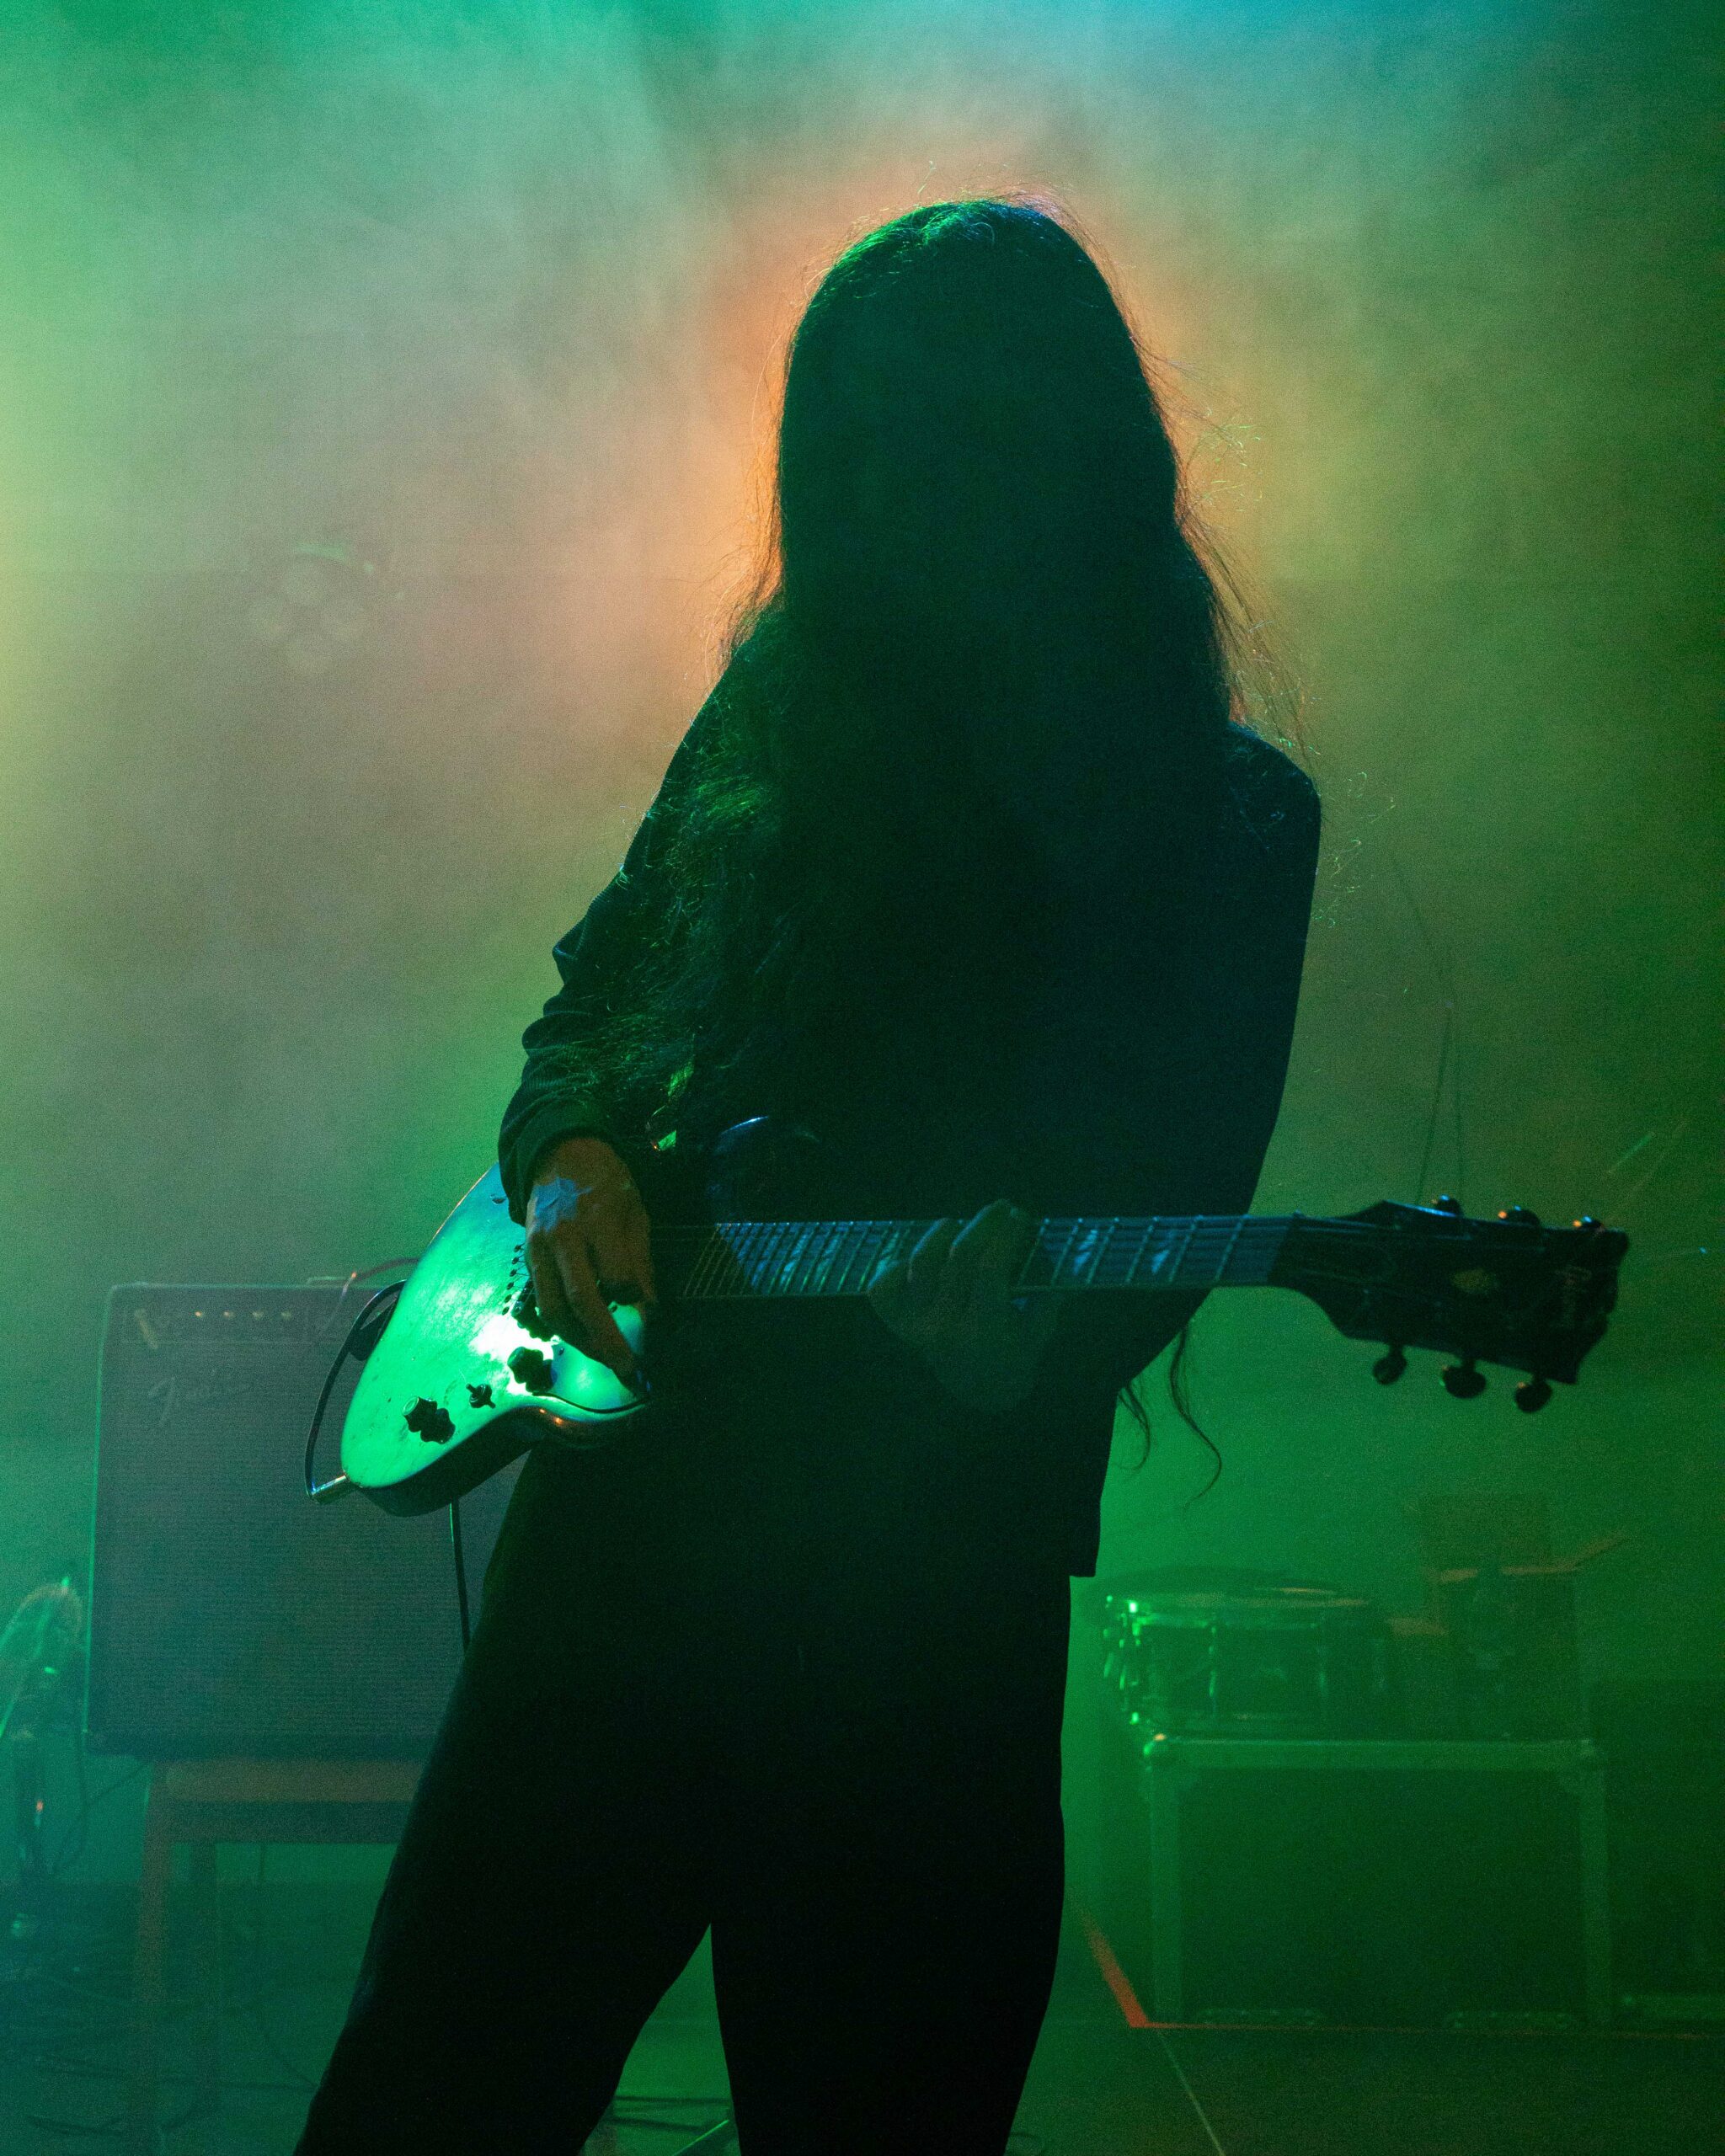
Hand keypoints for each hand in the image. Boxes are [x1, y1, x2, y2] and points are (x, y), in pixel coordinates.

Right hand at [523, 1136, 654, 1386]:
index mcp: (598, 1220)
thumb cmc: (607, 1181)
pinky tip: (582, 1333)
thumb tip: (649, 1308)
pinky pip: (542, 1300)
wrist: (559, 1152)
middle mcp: (564, 1238)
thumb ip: (640, 1260)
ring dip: (578, 1341)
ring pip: (553, 1309)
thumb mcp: (635, 1211)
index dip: (632, 1299)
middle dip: (604, 1342)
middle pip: (580, 1302)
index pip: (615, 1276)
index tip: (646, 1308)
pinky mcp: (527, 1257)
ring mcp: (540, 1249)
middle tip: (626, 1368)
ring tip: (603, 1357)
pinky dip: (562, 1323)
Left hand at [866, 1200, 1059, 1414]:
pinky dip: (899, 1262)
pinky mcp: (895, 1322)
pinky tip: (927, 1254)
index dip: (1005, 1235)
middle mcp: (944, 1328)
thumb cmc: (1015, 1352)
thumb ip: (1049, 1291)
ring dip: (944, 1232)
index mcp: (984, 1332)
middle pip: (958, 1256)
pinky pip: (884, 1284)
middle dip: (984, 1223)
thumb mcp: (1040, 1329)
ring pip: (921, 1260)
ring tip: (963, 1225)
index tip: (1021, 1217)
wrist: (977, 1388)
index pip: (989, 1269)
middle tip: (1001, 1208)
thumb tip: (1058, 1242)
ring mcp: (914, 1325)